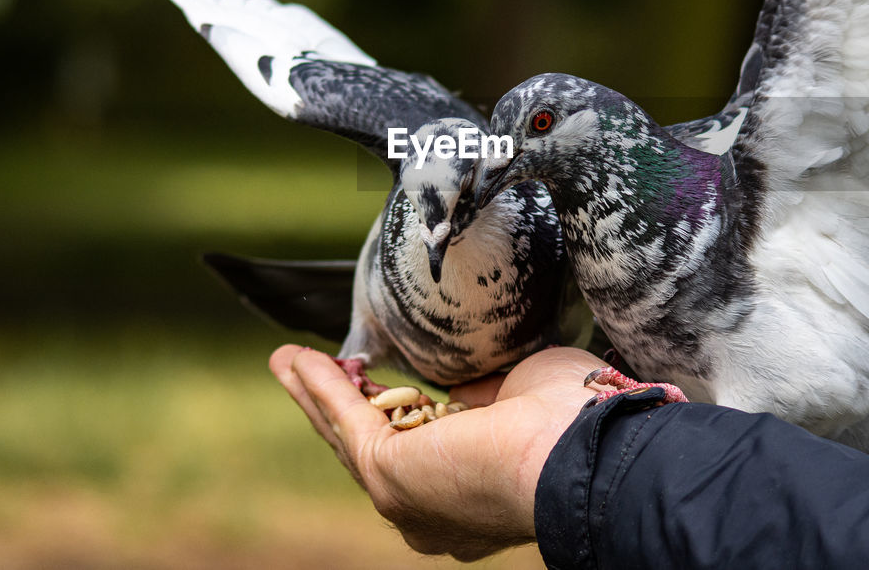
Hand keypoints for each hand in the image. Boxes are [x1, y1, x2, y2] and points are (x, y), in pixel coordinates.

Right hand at [269, 345, 605, 560]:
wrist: (581, 447)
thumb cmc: (574, 417)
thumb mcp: (522, 393)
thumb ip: (485, 395)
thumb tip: (457, 390)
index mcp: (476, 491)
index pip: (422, 451)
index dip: (393, 414)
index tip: (373, 381)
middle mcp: (437, 510)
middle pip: (370, 449)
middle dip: (336, 408)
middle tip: (307, 371)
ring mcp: (409, 500)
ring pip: (349, 437)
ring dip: (315, 393)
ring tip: (287, 360)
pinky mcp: (389, 478)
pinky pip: (347, 422)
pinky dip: (320, 387)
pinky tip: (298, 359)